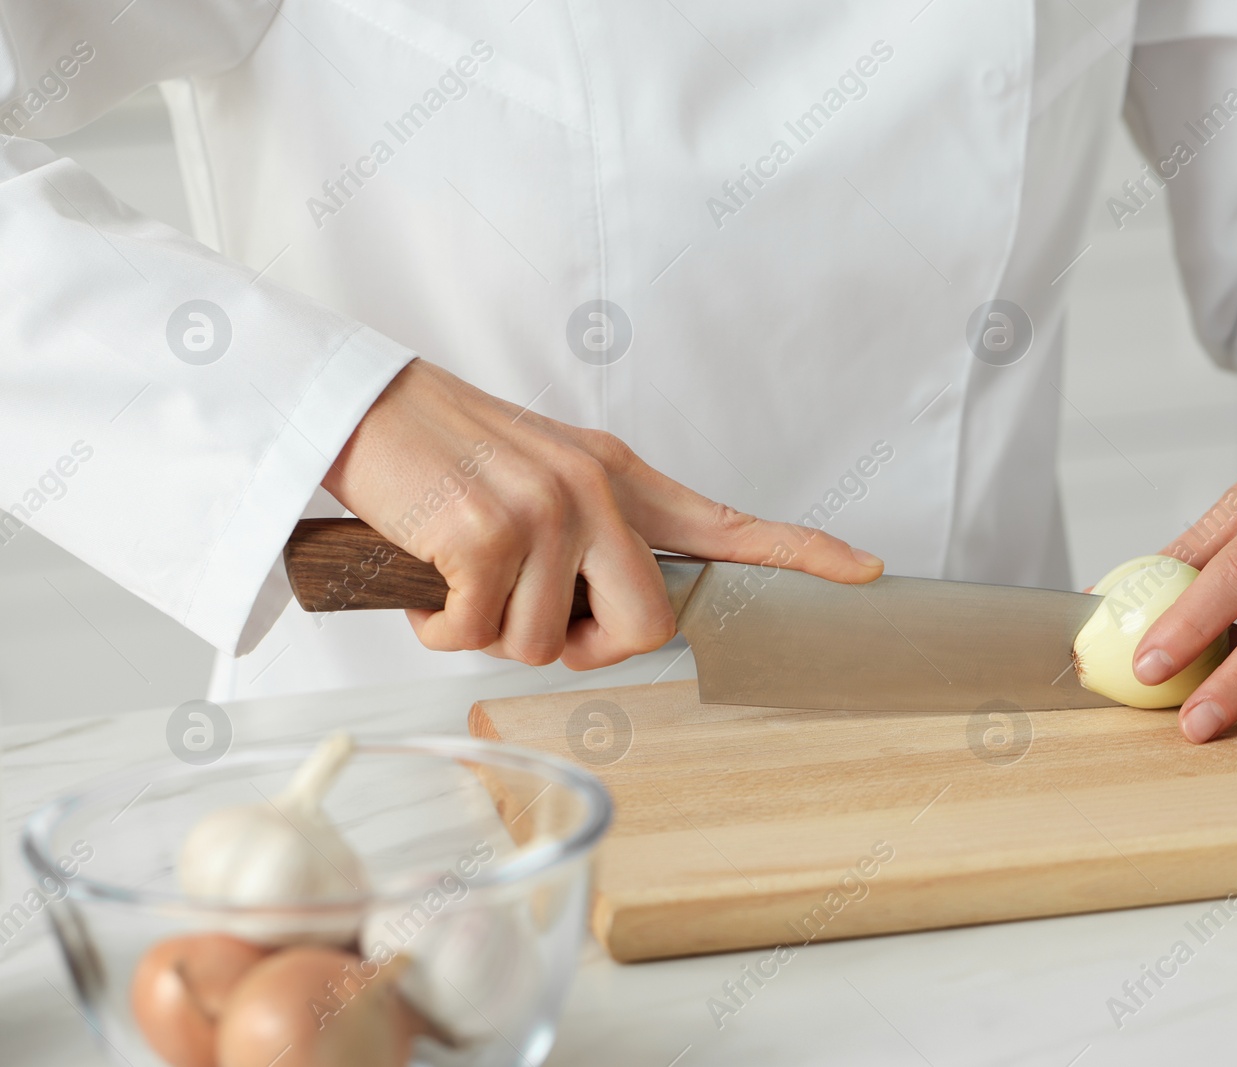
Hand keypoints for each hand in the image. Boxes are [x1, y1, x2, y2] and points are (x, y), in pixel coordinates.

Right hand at [322, 360, 883, 668]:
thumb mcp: (543, 477)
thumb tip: (599, 623)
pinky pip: (477, 636)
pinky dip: (439, 631)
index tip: (868, 570)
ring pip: (547, 645)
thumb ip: (593, 537)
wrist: (363, 406)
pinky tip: (426, 584)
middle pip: (644, 627)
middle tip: (535, 624)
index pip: (729, 521)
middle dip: (587, 651)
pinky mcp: (487, 532)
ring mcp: (546, 510)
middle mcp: (597, 490)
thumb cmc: (448, 455)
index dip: (803, 553)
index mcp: (621, 477)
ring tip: (458, 580)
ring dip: (491, 635)